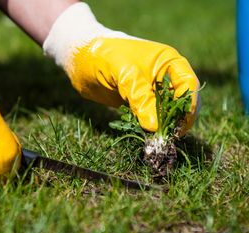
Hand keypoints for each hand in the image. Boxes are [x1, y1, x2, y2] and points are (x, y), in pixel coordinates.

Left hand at [43, 3, 198, 132]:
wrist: (80, 59)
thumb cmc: (103, 56)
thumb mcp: (124, 73)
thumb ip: (140, 97)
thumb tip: (154, 127)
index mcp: (168, 61)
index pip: (188, 85)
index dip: (188, 106)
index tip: (180, 125)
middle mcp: (164, 76)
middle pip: (180, 101)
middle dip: (176, 119)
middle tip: (167, 137)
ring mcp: (151, 90)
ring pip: (165, 112)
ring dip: (162, 125)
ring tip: (155, 139)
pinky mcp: (138, 101)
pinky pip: (149, 117)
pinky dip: (149, 126)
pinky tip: (144, 134)